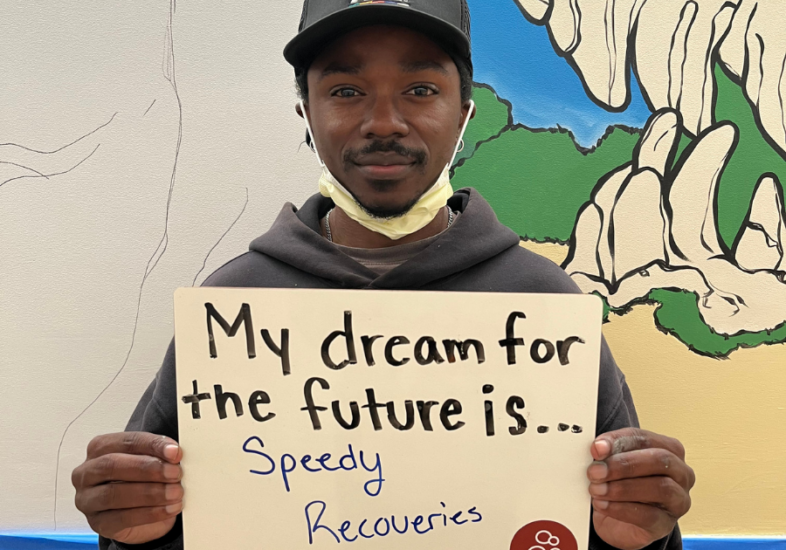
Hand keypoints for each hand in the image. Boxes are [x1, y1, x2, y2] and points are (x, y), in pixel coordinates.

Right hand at [72, 432, 183, 544]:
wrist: (140, 513)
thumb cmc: (141, 479)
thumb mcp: (151, 461)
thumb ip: (159, 454)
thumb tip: (174, 453)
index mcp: (99, 448)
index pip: (126, 441)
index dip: (152, 445)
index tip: (175, 452)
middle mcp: (87, 472)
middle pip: (112, 465)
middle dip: (147, 469)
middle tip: (175, 473)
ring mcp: (88, 499)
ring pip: (114, 494)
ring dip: (150, 493)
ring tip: (176, 493)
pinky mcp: (98, 523)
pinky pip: (121, 518)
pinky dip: (149, 513)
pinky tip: (168, 509)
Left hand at [587, 428, 694, 549]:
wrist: (618, 522)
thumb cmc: (620, 484)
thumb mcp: (613, 464)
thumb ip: (608, 453)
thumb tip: (598, 448)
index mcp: (669, 449)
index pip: (646, 439)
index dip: (619, 441)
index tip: (596, 448)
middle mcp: (680, 473)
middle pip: (660, 460)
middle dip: (624, 464)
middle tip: (596, 471)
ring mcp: (678, 500)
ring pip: (660, 488)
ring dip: (622, 488)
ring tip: (597, 489)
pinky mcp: (666, 524)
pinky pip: (649, 516)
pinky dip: (621, 509)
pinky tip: (602, 504)